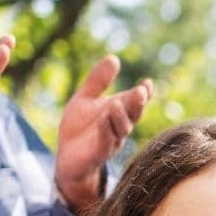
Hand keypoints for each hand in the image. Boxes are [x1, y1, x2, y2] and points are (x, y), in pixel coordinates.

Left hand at [55, 54, 151, 211]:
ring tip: (116, 104)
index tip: (148, 83)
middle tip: (141, 91)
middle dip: (137, 103)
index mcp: (120, 112)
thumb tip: (114, 57)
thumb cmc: (80, 128)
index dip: (144, 93)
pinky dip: (104, 132)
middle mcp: (119, 127)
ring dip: (120, 117)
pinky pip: (103, 143)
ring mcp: (110, 141)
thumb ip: (99, 80)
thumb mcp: (86, 98)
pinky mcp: (96, 154)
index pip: (135, 101)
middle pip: (132, 114)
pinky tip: (103, 121)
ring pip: (120, 129)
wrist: (68, 158)